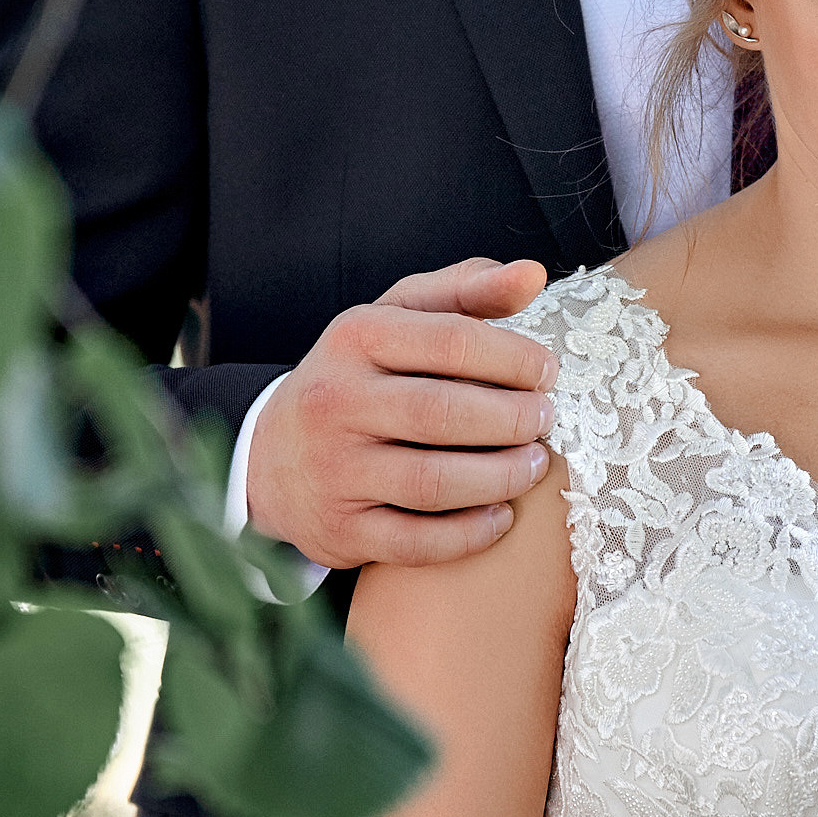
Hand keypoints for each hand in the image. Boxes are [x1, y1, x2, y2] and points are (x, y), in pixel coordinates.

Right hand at [246, 256, 555, 569]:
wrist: (270, 458)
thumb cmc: (358, 378)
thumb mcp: (398, 318)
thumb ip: (466, 291)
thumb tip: (534, 275)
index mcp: (355, 337)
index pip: (452, 341)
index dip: (515, 359)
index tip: (547, 373)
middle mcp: (334, 401)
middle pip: (444, 413)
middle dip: (512, 419)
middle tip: (545, 420)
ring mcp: (333, 470)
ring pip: (433, 482)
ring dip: (500, 477)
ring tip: (533, 466)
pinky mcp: (338, 530)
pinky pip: (416, 541)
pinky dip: (469, 534)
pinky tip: (500, 516)